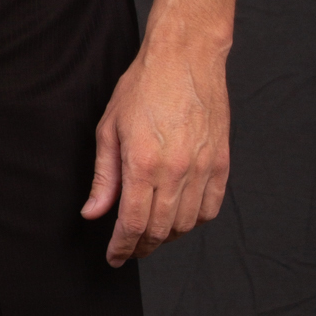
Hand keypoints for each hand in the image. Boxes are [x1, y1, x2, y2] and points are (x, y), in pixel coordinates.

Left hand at [82, 30, 230, 265]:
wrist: (185, 58)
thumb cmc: (144, 87)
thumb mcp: (109, 129)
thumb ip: (103, 177)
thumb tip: (93, 213)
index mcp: (143, 163)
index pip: (132, 224)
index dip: (122, 248)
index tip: (114, 258)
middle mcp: (176, 170)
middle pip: (160, 230)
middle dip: (141, 246)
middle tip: (130, 249)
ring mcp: (203, 168)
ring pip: (186, 224)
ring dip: (167, 236)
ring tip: (152, 232)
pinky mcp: (221, 162)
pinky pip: (210, 207)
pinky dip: (194, 220)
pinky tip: (180, 216)